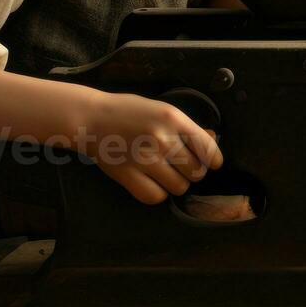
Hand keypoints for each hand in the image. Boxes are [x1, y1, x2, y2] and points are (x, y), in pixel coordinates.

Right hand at [81, 92, 223, 204]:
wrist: (91, 118)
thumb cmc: (130, 111)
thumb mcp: (163, 110)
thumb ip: (188, 126)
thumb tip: (213, 139)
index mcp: (173, 119)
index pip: (208, 149)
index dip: (214, 159)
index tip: (212, 163)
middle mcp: (161, 139)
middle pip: (196, 171)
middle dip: (193, 171)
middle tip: (183, 166)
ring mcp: (144, 159)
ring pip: (179, 187)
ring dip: (177, 183)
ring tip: (167, 173)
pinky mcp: (127, 175)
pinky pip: (156, 197)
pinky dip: (158, 193)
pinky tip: (154, 182)